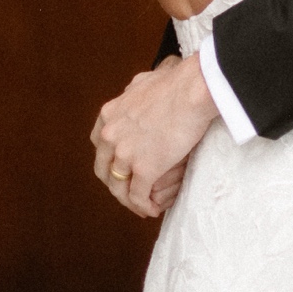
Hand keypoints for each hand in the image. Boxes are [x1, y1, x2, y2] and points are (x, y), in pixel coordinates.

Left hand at [91, 55, 217, 218]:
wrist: (193, 89)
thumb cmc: (176, 81)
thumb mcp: (142, 82)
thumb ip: (131, 94)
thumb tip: (131, 94)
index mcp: (109, 115)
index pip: (99, 145)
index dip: (108, 159)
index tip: (120, 166)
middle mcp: (111, 136)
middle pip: (104, 170)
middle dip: (115, 183)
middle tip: (130, 190)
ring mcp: (125, 154)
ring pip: (119, 188)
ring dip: (129, 201)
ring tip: (142, 206)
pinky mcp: (144, 169)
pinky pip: (138, 196)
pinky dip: (143, 206)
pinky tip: (152, 210)